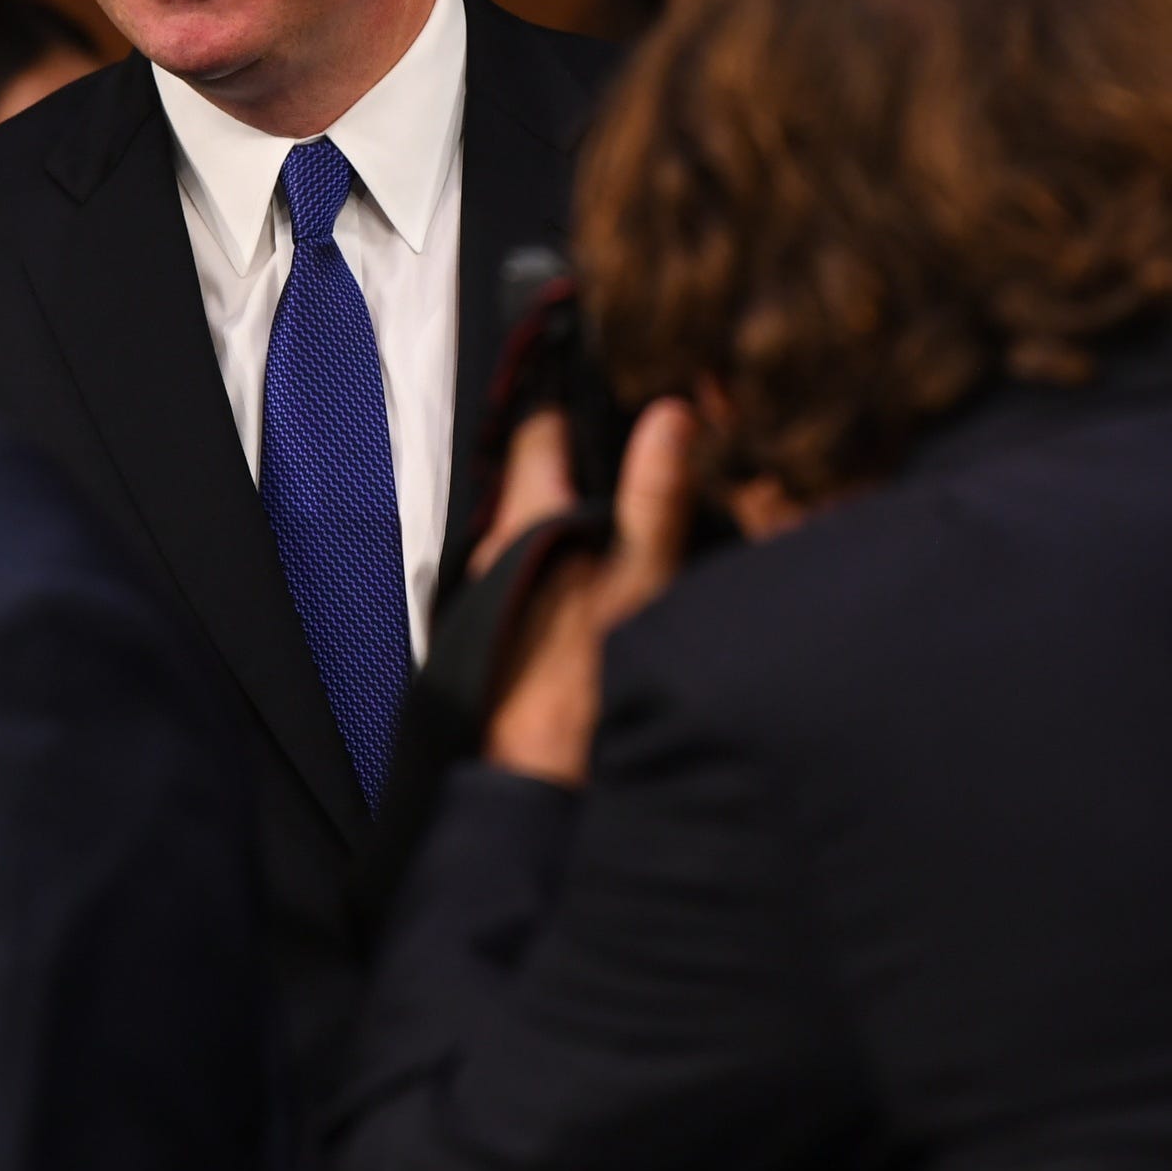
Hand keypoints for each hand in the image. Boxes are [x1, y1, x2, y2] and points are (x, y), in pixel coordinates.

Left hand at [483, 399, 700, 788]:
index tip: (625, 391)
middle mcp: (500, 542)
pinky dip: (575, 551)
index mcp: (526, 517)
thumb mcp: (639, 582)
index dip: (581, 404)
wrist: (536, 780)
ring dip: (584, 506)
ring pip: (544, 519)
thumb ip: (653, 499)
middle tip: (648, 441)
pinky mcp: (508, 621)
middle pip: (543, 472)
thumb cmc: (585, 681)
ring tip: (641, 496)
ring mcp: (499, 583)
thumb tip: (672, 415)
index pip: (542, 429)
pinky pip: (542, 562)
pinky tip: (612, 565)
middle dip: (589, 455)